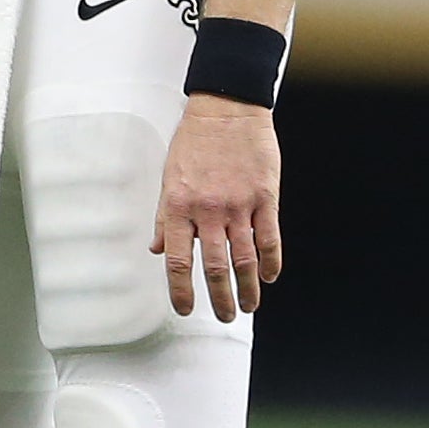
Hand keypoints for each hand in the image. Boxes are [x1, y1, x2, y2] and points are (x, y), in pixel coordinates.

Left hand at [152, 94, 281, 320]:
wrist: (226, 110)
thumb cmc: (193, 143)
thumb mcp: (168, 177)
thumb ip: (165, 217)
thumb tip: (158, 249)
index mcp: (179, 206)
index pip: (178, 260)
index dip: (181, 290)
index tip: (184, 309)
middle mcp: (208, 210)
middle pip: (215, 267)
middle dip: (219, 298)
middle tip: (224, 317)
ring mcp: (239, 205)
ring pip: (245, 259)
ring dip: (247, 289)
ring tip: (248, 307)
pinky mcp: (265, 197)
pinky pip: (269, 239)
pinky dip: (270, 262)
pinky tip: (268, 276)